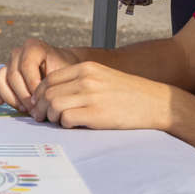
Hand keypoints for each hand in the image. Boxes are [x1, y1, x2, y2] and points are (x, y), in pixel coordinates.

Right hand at [0, 38, 78, 110]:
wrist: (62, 69)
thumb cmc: (64, 71)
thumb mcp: (63, 72)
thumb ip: (53, 81)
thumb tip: (41, 101)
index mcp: (33, 46)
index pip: (26, 66)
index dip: (32, 85)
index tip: (41, 98)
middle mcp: (17, 53)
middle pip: (12, 76)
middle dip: (23, 96)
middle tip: (35, 109)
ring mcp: (7, 63)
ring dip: (10, 97)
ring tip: (24, 108)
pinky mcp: (1, 75)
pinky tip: (0, 102)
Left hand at [29, 61, 174, 130]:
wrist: (155, 103)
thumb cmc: (128, 93)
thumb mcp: (102, 77)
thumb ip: (80, 81)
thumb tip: (54, 95)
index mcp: (86, 68)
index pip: (50, 78)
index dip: (39, 93)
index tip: (39, 104)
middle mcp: (86, 79)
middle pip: (48, 92)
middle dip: (40, 107)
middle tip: (41, 117)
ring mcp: (91, 96)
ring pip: (54, 105)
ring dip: (51, 116)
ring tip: (57, 122)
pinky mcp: (97, 113)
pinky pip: (67, 119)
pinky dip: (64, 124)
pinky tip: (72, 125)